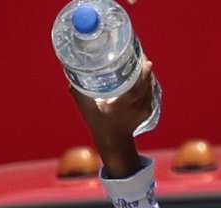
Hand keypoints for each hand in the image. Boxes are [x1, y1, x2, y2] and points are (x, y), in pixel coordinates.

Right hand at [70, 61, 155, 177]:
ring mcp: (144, 109)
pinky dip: (147, 81)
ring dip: (146, 73)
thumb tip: (71, 73)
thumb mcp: (87, 109)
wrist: (114, 141)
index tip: (145, 61)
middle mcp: (136, 108)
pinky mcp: (148, 109)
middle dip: (144, 68)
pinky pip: (150, 91)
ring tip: (140, 59)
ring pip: (149, 87)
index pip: (138, 89)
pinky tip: (142, 72)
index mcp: (123, 107)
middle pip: (146, 85)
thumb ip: (78, 92)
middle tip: (139, 53)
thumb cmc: (99, 124)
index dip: (143, 75)